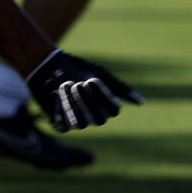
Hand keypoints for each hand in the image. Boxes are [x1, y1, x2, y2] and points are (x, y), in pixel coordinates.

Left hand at [26, 50, 143, 131]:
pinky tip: (55, 94)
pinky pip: (64, 125)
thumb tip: (142, 102)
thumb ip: (120, 88)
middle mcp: (93, 116)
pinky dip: (59, 108)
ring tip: (65, 86)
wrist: (49, 67)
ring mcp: (76, 121)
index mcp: (105, 106)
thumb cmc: (77, 70)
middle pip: (99, 120)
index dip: (103, 96)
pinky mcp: (60, 124)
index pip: (114, 111)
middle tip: (78, 84)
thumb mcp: (100, 74)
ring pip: (82, 124)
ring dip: (73, 104)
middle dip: (88, 101)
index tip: (91, 80)